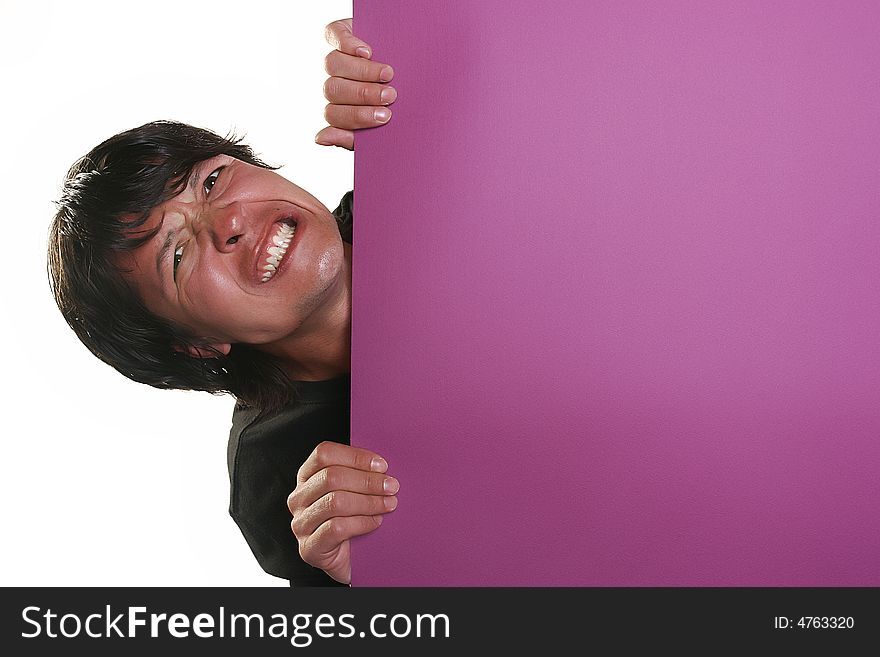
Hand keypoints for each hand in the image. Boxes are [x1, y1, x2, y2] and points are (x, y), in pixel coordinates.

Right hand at [287, 441, 398, 583]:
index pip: (324, 454)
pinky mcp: (309, 548)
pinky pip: (337, 528)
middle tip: (392, 486)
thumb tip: (383, 464)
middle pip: (331, 477)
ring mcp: (301, 524)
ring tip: (388, 504)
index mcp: (307, 477)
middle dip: (367, 480)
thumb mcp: (355, 492)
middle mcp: (299, 498)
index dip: (355, 456)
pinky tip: (375, 522)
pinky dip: (361, 522)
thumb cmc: (354, 521)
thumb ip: (361, 474)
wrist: (350, 562)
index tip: (382, 465)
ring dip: (368, 501)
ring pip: (335, 502)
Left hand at [316, 18, 395, 150]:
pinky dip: (348, 43)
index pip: (333, 115)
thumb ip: (353, 136)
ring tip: (388, 74)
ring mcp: (337, 56)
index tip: (385, 116)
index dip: (356, 116)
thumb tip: (320, 138)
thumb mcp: (382, 124)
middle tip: (390, 96)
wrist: (414, 68)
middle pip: (333, 89)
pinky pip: (334, 35)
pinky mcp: (341, 32)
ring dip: (362, 71)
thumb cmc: (396, 104)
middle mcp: (335, 82)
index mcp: (339, 108)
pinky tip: (366, 52)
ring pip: (333, 65)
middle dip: (364, 94)